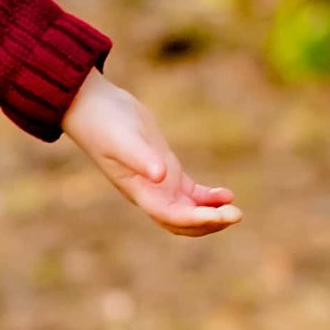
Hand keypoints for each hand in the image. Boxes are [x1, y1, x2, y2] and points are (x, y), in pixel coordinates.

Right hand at [62, 70, 239, 238]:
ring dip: (211, 214)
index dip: (199, 220)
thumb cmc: (104, 123)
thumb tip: (162, 176)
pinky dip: (208, 198)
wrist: (93, 106)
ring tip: (234, 210)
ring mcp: (158, 183)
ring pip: (188, 211)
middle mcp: (149, 193)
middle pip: (183, 222)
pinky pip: (190, 193)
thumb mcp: (124, 139)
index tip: (224, 214)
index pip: (172, 217)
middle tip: (236, 215)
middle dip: (209, 223)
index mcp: (140, 191)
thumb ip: (141, 158)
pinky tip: (226, 194)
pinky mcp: (165, 168)